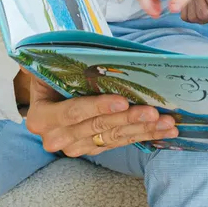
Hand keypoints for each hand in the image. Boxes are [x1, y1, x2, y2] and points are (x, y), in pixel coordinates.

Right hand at [21, 69, 177, 156]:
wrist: (46, 98)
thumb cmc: (53, 76)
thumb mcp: (53, 69)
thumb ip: (70, 68)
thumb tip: (102, 57)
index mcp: (41, 117)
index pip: (73, 112)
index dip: (98, 107)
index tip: (123, 101)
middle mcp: (55, 137)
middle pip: (97, 127)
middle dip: (128, 119)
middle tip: (154, 112)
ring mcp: (74, 147)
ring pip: (113, 138)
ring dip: (143, 130)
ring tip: (166, 123)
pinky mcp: (92, 149)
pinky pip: (119, 143)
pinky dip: (143, 135)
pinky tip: (163, 131)